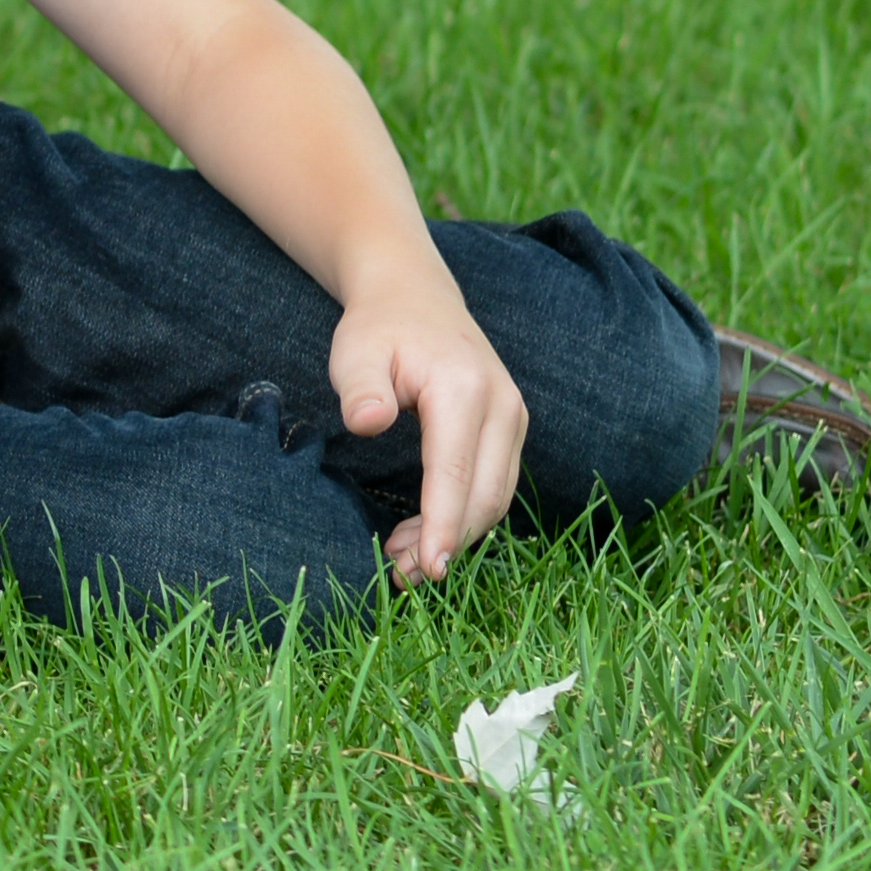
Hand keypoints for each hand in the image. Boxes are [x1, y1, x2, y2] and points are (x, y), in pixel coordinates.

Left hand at [330, 263, 527, 582]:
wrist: (414, 296)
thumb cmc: (378, 328)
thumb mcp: (356, 351)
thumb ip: (361, 388)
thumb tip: (368, 422)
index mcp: (463, 390)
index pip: (456, 473)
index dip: (443, 526)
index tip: (427, 568)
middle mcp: (502, 406)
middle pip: (484, 495)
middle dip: (448, 542)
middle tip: (400, 574)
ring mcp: (514, 419)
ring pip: (495, 496)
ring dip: (457, 534)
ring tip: (405, 560)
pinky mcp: (510, 429)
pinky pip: (495, 483)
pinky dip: (466, 515)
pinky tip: (427, 531)